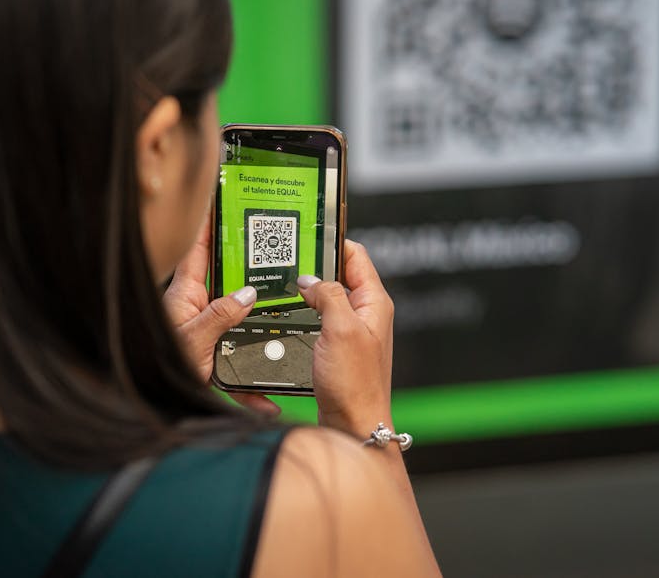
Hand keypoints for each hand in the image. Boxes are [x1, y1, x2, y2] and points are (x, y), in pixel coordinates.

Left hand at [162, 217, 280, 415]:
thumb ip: (220, 315)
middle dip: (251, 268)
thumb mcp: (192, 341)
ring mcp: (206, 333)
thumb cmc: (153, 371)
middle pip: (228, 280)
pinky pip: (239, 370)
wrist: (148, 407)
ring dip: (260, 329)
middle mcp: (197, 310)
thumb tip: (248, 293)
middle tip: (275, 250)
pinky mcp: (213, 360)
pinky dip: (253, 387)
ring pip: (240, 323)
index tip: (223, 198)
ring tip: (286, 318)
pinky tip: (267, 403)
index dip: (210, 221)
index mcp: (186, 296)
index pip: (198, 248)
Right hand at [297, 240, 394, 438]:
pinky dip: (306, 312)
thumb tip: (310, 280)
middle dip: (315, 264)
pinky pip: (321, 320)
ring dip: (309, 290)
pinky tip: (288, 314)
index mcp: (374, 302)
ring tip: (284, 282)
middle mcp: (367, 313)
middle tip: (288, 256)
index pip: (356, 255)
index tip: (309, 231)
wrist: (354, 426)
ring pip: (328, 297)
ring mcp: (353, 331)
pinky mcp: (339, 348)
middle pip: (340, 274)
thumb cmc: (355, 384)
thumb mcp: (341, 329)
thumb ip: (328, 296)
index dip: (333, 241)